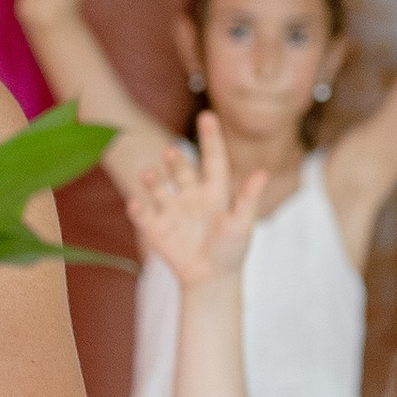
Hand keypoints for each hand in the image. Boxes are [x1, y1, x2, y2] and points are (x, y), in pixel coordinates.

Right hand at [130, 112, 266, 285]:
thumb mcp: (242, 224)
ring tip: (149, 174)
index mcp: (215, 191)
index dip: (211, 137)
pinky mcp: (156, 227)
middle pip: (181, 170)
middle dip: (175, 160)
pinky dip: (137, 208)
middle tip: (172, 152)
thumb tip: (262, 173)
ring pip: (158, 187)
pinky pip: (143, 213)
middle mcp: (191, 195)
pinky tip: (134, 203)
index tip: (207, 115)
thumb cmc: (231, 251)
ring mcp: (171, 210)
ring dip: (152, 179)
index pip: (213, 159)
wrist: (211, 280)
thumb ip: (248, 199)